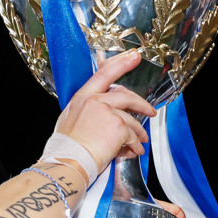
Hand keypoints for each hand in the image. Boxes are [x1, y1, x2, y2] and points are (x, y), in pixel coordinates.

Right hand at [54, 51, 155, 175]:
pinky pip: (132, 135)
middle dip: (141, 104)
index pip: (104, 73)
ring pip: (132, 120)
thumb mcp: (71, 119)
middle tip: (149, 111)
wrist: (69, 160)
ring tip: (141, 141)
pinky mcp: (119, 127)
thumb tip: (101, 116)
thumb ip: (87, 111)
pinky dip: (135, 145)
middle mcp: (96, 100)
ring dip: (139, 132)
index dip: (121, 63)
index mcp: (83, 96)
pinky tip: (135, 151)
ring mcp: (109, 112)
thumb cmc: (67, 147)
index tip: (135, 57)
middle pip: (126, 95)